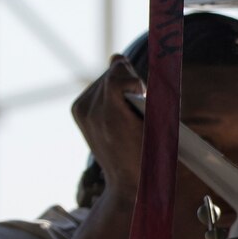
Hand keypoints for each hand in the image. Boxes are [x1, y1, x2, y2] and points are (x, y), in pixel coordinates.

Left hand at [70, 55, 145, 204]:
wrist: (127, 182)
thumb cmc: (150, 154)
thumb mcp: (159, 121)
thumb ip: (139, 86)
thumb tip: (116, 56)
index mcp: (110, 115)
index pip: (119, 73)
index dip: (137, 83)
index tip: (144, 99)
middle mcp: (89, 111)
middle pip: (113, 71)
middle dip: (130, 83)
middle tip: (138, 110)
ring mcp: (81, 110)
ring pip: (106, 76)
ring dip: (121, 87)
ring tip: (128, 113)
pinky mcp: (77, 110)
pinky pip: (98, 86)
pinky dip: (111, 92)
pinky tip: (117, 112)